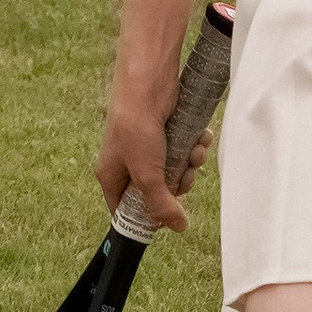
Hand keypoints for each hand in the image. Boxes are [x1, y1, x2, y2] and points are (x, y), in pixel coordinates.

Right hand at [94, 72, 191, 233]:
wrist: (149, 84)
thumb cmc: (135, 125)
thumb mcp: (147, 174)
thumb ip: (161, 204)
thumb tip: (177, 227)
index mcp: (113, 175)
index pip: (125, 209)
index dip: (146, 217)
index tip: (166, 218)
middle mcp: (129, 163)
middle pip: (157, 192)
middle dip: (176, 185)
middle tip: (182, 176)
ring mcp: (148, 148)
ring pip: (174, 171)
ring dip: (189, 164)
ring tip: (193, 153)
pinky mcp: (166, 134)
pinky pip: (183, 151)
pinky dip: (194, 147)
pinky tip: (199, 139)